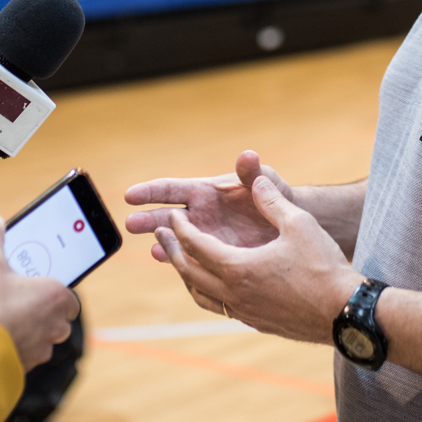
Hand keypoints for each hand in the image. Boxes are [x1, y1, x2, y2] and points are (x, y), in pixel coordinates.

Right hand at [0, 213, 79, 369]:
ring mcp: (42, 349)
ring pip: (41, 337)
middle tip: (16, 298)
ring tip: (2, 317)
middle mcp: (55, 325)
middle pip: (55, 316)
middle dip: (39, 309)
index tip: (35, 285)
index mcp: (56, 297)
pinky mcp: (26, 367)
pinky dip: (14, 345)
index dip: (53, 291)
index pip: (68, 296)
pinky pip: (25, 353)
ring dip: (27, 328)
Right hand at [124, 150, 294, 262]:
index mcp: (205, 192)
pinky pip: (194, 260)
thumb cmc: (276, 197)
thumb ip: (253, 173)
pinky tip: (176, 266)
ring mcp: (205, 237)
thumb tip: (247, 156)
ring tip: (155, 250)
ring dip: (164, 245)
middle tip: (130, 224)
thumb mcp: (267, 183)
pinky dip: (184, 263)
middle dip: (148, 220)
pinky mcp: (215, 256)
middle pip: (166, 216)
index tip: (131, 195)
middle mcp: (199, 215)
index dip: (151, 191)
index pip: (172, 190)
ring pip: (177, 241)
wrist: (290, 226)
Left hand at [152, 163, 361, 343]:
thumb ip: (271, 200)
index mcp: (237, 267)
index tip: (173, 215)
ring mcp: (243, 312)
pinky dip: (206, 292)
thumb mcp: (298, 224)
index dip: (180, 228)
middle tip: (160, 234)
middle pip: (188, 272)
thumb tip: (256, 180)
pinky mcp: (256, 323)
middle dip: (171, 250)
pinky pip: (219, 307)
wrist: (345, 314)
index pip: (195, 245)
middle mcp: (233, 293)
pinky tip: (214, 285)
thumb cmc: (323, 267)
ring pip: (201, 295)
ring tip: (180, 260)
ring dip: (186, 275)